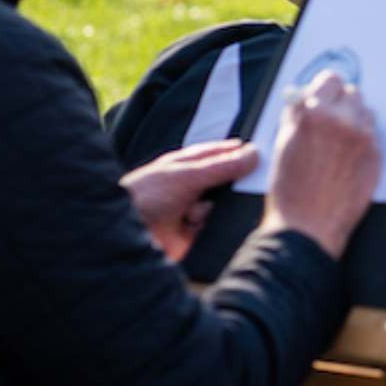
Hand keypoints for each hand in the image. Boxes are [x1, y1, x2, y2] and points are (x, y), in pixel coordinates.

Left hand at [121, 139, 258, 262]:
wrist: (122, 234)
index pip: (224, 153)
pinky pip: (216, 226)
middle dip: (232, 184)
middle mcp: (196, 186)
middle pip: (229, 181)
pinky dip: (205, 226)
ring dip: (210, 209)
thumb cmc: (145, 196)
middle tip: (232, 187)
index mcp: (190, 165)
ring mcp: (196, 210)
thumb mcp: (186, 175)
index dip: (242, 152)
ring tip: (190, 214)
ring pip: (224, 205)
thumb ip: (221, 166)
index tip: (262, 151)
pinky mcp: (197, 234)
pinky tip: (188, 226)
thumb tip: (253, 154)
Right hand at [262, 71, 380, 259]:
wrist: (307, 227)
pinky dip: (363, 141)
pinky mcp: (377, 154)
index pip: (331, 80)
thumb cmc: (289, 189)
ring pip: (366, 113)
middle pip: (353, 93)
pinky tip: (348, 160)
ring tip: (340, 144)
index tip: (326, 96)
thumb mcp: (282, 143)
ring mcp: (363, 137)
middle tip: (332, 122)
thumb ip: (297, 114)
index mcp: (314, 114)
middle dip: (342, 104)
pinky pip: (373, 135)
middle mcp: (342, 120)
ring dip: (356, 121)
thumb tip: (307, 95)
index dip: (326, 89)